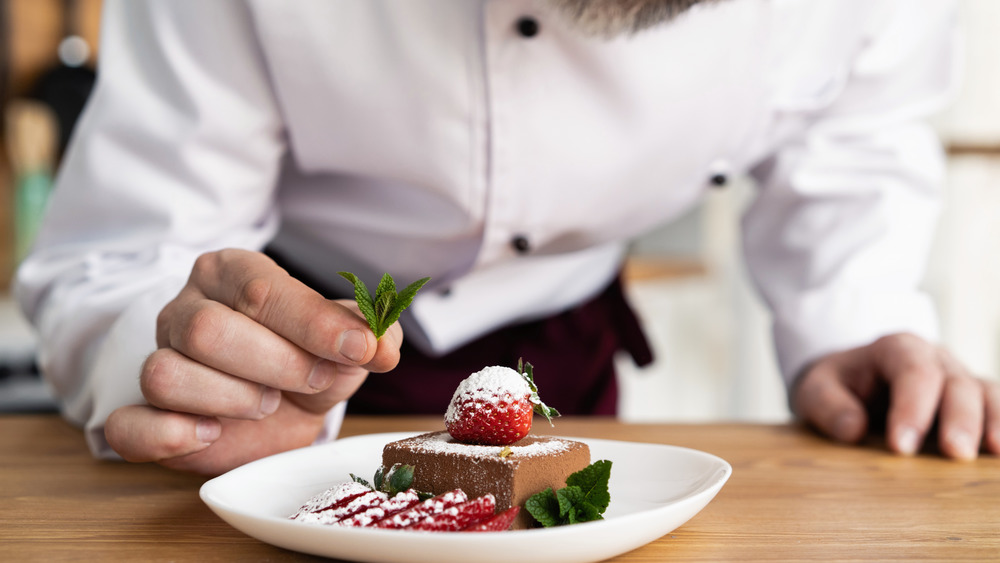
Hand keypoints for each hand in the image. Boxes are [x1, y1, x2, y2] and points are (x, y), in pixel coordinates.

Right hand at [104, 249, 401, 474]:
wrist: (274, 408)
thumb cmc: (305, 361)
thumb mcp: (343, 343)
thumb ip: (368, 334)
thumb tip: (384, 344)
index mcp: (233, 274)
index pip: (262, 290)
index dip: (314, 324)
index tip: (360, 349)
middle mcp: (187, 309)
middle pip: (208, 331)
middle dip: (276, 365)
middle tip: (313, 381)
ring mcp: (158, 358)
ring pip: (165, 375)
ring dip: (230, 400)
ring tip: (265, 402)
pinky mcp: (141, 415)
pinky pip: (128, 426)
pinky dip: (168, 436)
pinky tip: (208, 434)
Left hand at [792, 333, 999, 459]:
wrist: (850, 379)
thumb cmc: (835, 385)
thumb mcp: (815, 389)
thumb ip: (828, 406)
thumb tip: (852, 429)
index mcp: (895, 348)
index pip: (912, 372)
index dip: (911, 408)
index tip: (900, 446)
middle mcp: (934, 358)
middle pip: (956, 382)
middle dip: (958, 418)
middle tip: (955, 453)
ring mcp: (957, 377)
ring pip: (984, 392)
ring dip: (992, 421)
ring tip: (994, 452)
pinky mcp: (971, 400)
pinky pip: (995, 407)